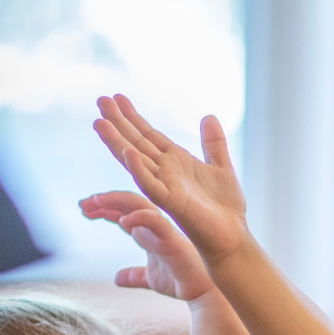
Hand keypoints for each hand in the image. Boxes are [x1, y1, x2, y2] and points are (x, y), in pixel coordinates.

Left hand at [79, 191, 212, 300]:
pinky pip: (154, 221)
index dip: (102, 209)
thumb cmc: (180, 282)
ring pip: (138, 203)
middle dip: (103, 201)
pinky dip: (138, 217)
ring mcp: (163, 229)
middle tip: (82, 204)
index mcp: (148, 232)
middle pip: (126, 203)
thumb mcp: (150, 279)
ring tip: (95, 202)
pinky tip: (122, 222)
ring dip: (115, 200)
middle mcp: (154, 226)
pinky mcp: (172, 238)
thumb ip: (134, 275)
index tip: (83, 209)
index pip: (122, 213)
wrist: (202, 293)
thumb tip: (117, 278)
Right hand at [93, 95, 247, 263]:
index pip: (149, 135)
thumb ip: (213, 144)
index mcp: (176, 162)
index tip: (117, 97)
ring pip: (135, 161)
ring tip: (100, 123)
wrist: (234, 236)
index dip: (133, 117)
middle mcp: (166, 173)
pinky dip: (139, 169)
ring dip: (117, 142)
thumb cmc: (227, 208)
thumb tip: (209, 116)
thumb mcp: (222, 167)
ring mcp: (166, 187)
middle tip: (100, 100)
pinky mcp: (172, 203)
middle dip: (118, 122)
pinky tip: (128, 153)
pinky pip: (151, 186)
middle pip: (136, 143)